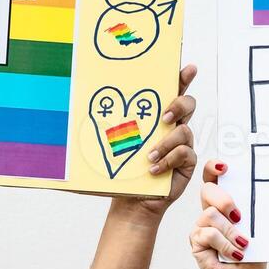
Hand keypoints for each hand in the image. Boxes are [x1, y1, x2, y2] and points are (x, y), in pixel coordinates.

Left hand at [113, 64, 197, 220]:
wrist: (132, 200)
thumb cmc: (124, 172)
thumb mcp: (113, 146)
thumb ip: (106, 129)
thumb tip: (81, 113)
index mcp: (157, 117)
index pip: (172, 91)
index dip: (182, 78)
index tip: (187, 67)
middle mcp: (173, 127)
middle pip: (188, 104)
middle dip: (180, 104)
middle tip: (165, 116)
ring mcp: (182, 145)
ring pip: (185, 131)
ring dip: (166, 142)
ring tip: (149, 155)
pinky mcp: (187, 163)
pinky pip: (185, 153)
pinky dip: (168, 160)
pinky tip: (153, 169)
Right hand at [188, 161, 266, 268]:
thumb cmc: (253, 256)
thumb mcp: (258, 228)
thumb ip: (254, 209)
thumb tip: (266, 190)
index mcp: (224, 205)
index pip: (213, 179)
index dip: (213, 168)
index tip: (225, 166)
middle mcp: (210, 213)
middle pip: (207, 190)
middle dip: (224, 199)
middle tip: (239, 216)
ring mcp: (200, 227)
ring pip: (210, 215)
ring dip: (231, 232)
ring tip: (243, 245)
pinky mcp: (196, 243)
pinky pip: (208, 234)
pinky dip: (225, 245)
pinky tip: (235, 254)